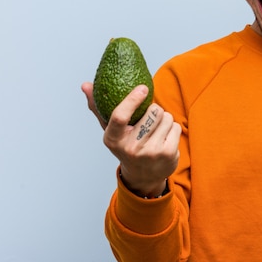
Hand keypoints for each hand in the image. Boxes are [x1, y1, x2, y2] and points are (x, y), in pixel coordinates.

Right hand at [82, 82, 181, 196]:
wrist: (143, 176)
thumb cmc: (125, 145)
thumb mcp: (110, 130)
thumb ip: (98, 107)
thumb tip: (86, 85)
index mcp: (113, 139)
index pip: (120, 116)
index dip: (132, 100)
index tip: (142, 88)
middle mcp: (131, 148)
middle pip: (153, 111)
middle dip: (154, 109)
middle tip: (149, 118)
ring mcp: (150, 152)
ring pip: (167, 117)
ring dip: (164, 119)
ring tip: (155, 131)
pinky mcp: (167, 154)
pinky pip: (176, 127)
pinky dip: (173, 128)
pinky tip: (164, 138)